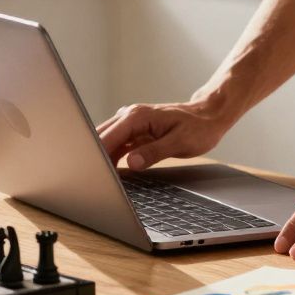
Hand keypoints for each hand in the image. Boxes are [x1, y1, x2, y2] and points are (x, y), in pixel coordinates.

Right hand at [96, 100, 234, 170]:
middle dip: (92, 156)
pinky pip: (116, 145)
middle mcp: (129, 116)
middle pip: (100, 138)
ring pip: (106, 141)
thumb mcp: (180, 142)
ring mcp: (130, 124)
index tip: (90, 171)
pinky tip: (109, 173)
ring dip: (100, 158)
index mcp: (137, 117)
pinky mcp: (134, 132)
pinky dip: (110, 158)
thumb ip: (154, 152)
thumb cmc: (198, 127)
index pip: (108, 137)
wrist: (208, 116)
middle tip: (86, 178)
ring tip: (94, 178)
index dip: (96, 154)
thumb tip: (131, 163)